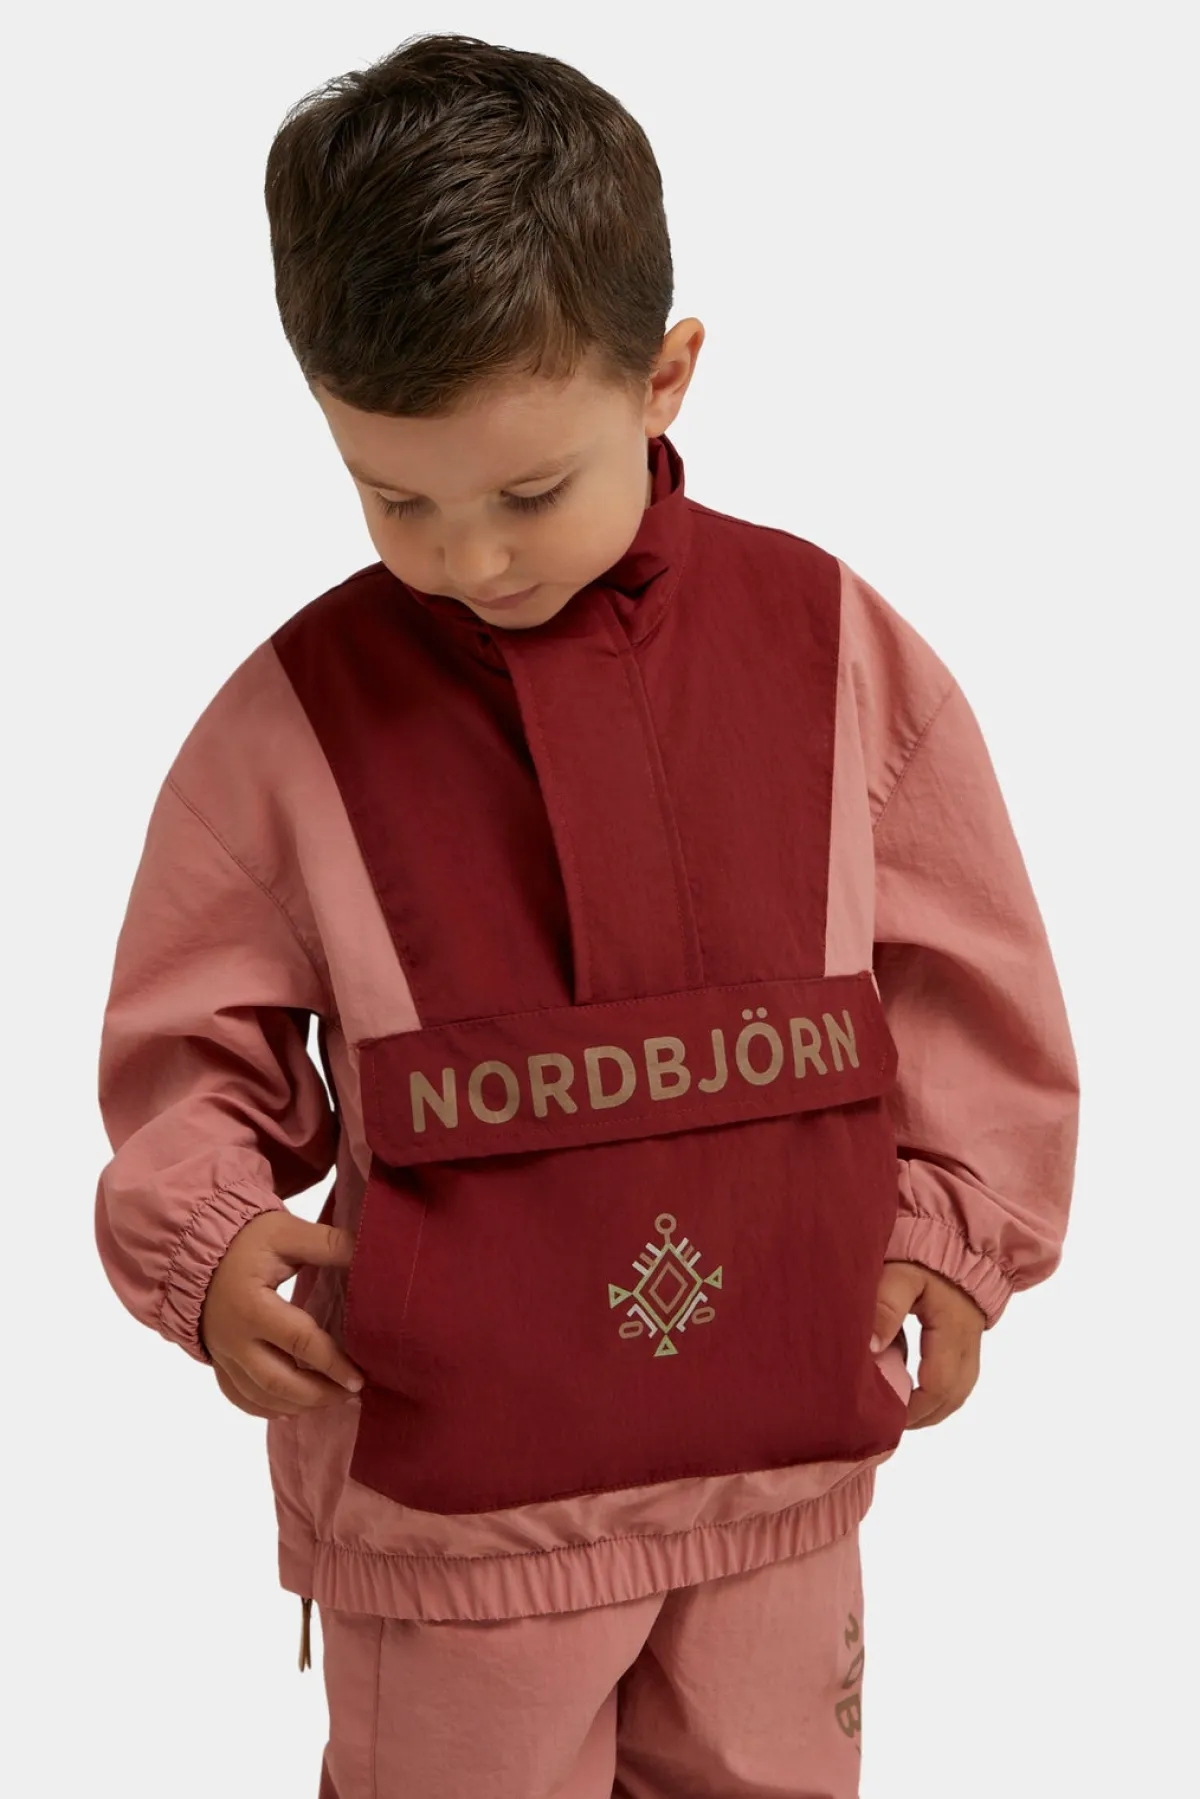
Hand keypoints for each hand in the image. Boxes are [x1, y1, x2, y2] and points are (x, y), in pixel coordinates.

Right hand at [200, 1210, 362, 1420]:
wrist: (195, 1248)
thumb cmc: (244, 1240)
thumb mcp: (285, 1233)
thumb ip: (327, 1244)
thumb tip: (369, 1252)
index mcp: (252, 1307)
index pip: (300, 1343)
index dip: (333, 1363)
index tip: (360, 1377)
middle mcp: (233, 1338)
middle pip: (278, 1382)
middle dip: (319, 1394)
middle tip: (351, 1393)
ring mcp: (222, 1354)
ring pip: (259, 1396)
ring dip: (297, 1405)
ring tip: (331, 1401)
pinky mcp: (217, 1360)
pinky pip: (238, 1396)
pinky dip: (265, 1409)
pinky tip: (290, 1411)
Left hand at [871, 1260, 985, 1429]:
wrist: (958, 1237)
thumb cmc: (926, 1255)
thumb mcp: (900, 1275)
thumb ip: (885, 1307)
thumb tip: (871, 1350)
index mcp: (953, 1333)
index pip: (938, 1388)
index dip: (913, 1409)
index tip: (884, 1417)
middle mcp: (969, 1344)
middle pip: (951, 1398)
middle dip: (920, 1416)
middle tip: (886, 1422)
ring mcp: (972, 1344)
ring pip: (957, 1392)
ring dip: (931, 1408)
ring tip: (898, 1413)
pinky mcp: (968, 1339)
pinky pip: (958, 1379)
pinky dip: (937, 1392)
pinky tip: (912, 1391)